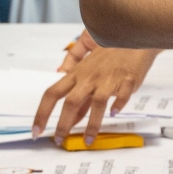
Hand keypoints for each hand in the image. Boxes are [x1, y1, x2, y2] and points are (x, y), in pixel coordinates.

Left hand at [32, 32, 161, 142]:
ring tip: (88, 140)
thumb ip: (74, 70)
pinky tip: (115, 113)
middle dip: (63, 125)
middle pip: (71, 102)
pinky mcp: (127, 79)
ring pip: (96, 104)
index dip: (42, 113)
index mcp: (78, 73)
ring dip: (91, 125)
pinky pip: (122, 94)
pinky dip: (119, 104)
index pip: (52, 93)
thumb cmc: (112, 45)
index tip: (37, 129)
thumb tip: (62, 83)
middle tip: (60, 140)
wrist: (135, 33)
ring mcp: (108, 78)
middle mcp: (90, 77)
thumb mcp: (88, 54)